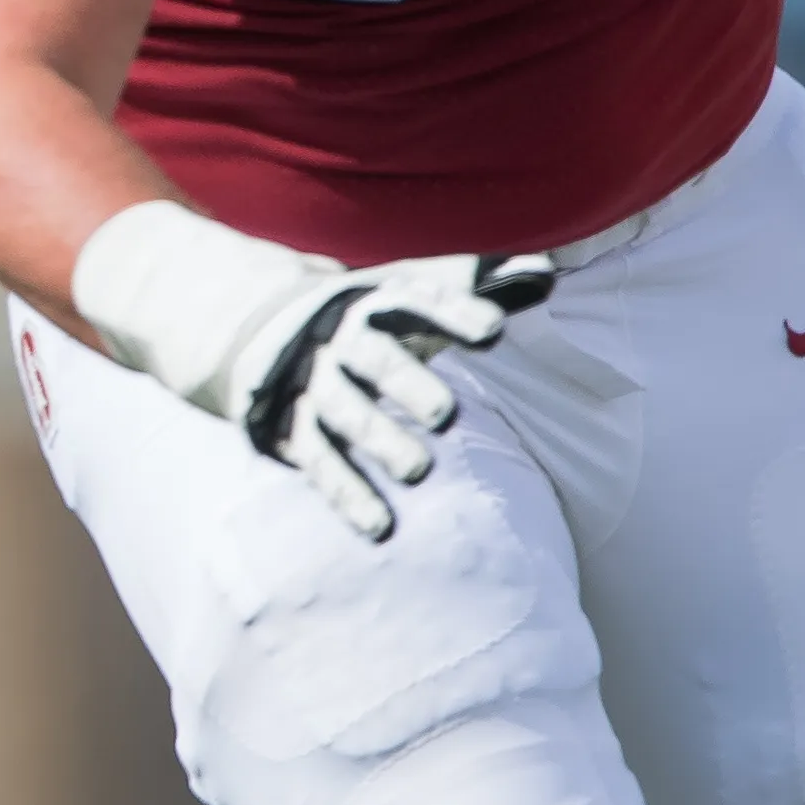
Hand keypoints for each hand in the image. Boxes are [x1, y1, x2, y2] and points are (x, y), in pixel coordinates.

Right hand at [226, 251, 558, 541]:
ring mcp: (313, 385)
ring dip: (379, 440)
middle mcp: (339, 339)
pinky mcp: (292, 430)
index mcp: (375, 299)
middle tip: (446, 415)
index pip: (418, 299)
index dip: (455, 312)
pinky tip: (380, 528)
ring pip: (344, 413)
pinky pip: (319, 463)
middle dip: (406, 384)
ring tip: (420, 473)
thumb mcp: (408, 287)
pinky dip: (348, 496)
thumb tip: (547, 276)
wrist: (257, 324)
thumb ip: (475, 283)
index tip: (496, 330)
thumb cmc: (368, 312)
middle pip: (374, 359)